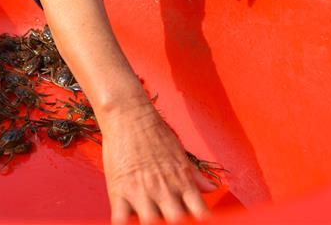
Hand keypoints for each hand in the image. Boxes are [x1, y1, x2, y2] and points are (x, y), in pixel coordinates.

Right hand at [101, 102, 215, 222]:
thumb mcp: (180, 153)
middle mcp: (164, 189)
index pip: (199, 212)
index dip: (200, 222)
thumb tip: (212, 188)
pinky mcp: (119, 191)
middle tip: (170, 221)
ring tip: (150, 221)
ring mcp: (141, 191)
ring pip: (151, 223)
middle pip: (177, 221)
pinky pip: (121, 220)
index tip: (197, 223)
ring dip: (151, 224)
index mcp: (181, 181)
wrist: (129, 115)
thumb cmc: (155, 133)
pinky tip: (127, 221)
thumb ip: (195, 175)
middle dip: (176, 224)